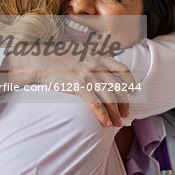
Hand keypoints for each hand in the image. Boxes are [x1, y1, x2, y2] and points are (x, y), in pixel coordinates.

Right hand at [0, 49, 134, 126]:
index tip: (134, 91)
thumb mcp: (81, 51)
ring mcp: (89, 76)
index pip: (123, 69)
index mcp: (100, 57)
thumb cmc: (59, 57)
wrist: (40, 60)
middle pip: (119, 88)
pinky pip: (96, 104)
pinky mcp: (80, 86)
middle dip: (125, 103)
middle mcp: (97, 66)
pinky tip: (106, 123)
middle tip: (126, 113)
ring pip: (110, 98)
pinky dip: (103, 115)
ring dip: (116, 113)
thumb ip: (94, 58)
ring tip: (118, 123)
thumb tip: (104, 66)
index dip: (131, 81)